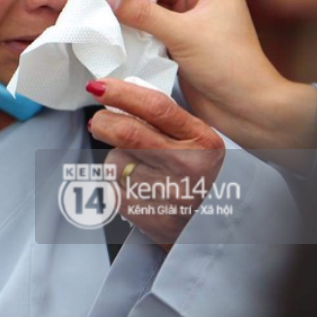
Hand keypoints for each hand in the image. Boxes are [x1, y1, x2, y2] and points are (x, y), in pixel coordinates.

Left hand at [86, 78, 224, 248]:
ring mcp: (168, 195)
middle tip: (98, 122)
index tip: (99, 87)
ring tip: (138, 170)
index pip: (156, 108)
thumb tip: (116, 97)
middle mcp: (187, 167)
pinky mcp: (149, 218)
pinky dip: (116, 186)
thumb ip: (164, 119)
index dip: (122, 93)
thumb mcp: (199, 140)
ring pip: (115, 163)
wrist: (218, 229)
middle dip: (103, 122)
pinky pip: (112, 190)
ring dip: (116, 160)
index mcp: (202, 141)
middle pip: (127, 133)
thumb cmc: (202, 175)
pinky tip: (137, 191)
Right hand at [99, 0, 316, 172]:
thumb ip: (142, 13)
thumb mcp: (183, 34)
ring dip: (135, 14)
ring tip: (127, 30)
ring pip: (149, 2)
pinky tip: (132, 42)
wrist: (246, 108)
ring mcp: (188, 16)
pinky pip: (149, 24)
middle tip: (128, 16)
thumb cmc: (228, 65)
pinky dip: (138, 30)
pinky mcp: (178, 38)